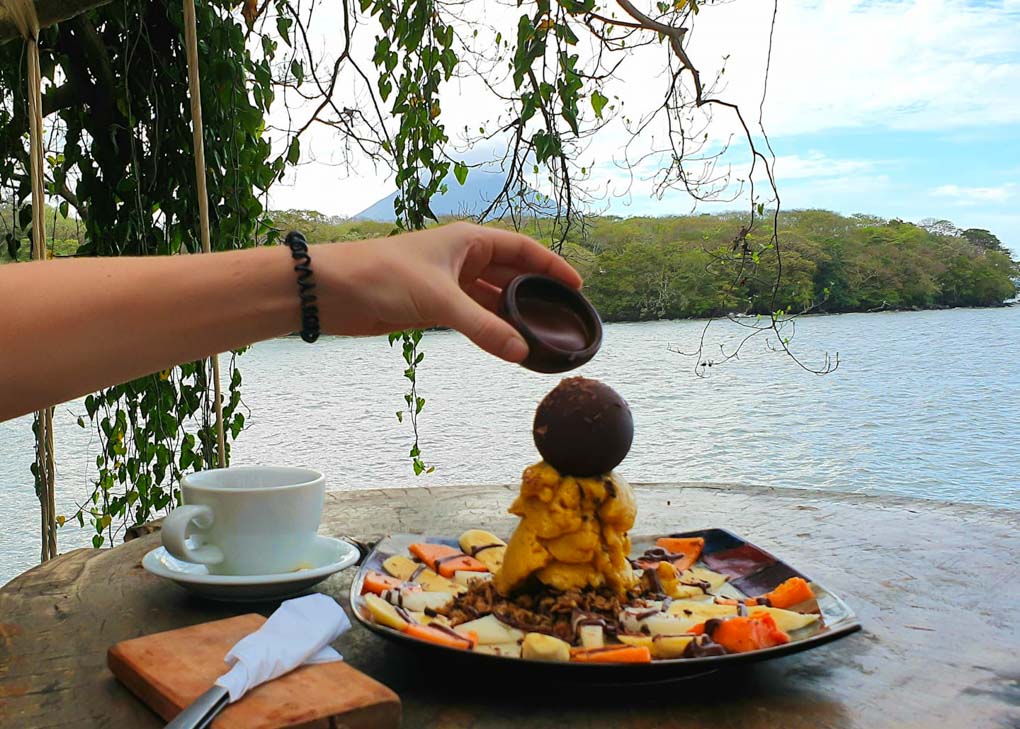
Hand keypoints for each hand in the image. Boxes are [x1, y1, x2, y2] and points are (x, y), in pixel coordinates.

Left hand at [315, 222, 582, 361]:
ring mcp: (447, 283)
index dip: (552, 266)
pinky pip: (472, 317)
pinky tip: (507, 344)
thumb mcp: (438, 301)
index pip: (523, 249)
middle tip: (564, 319)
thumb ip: (482, 328)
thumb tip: (521, 353)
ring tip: (542, 336)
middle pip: (510, 274)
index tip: (577, 286)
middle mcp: (461, 258)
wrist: (330, 290)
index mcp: (468, 240)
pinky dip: (490, 329)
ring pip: (491, 299)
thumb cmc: (380, 276)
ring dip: (513, 315)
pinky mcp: (432, 306)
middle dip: (536, 294)